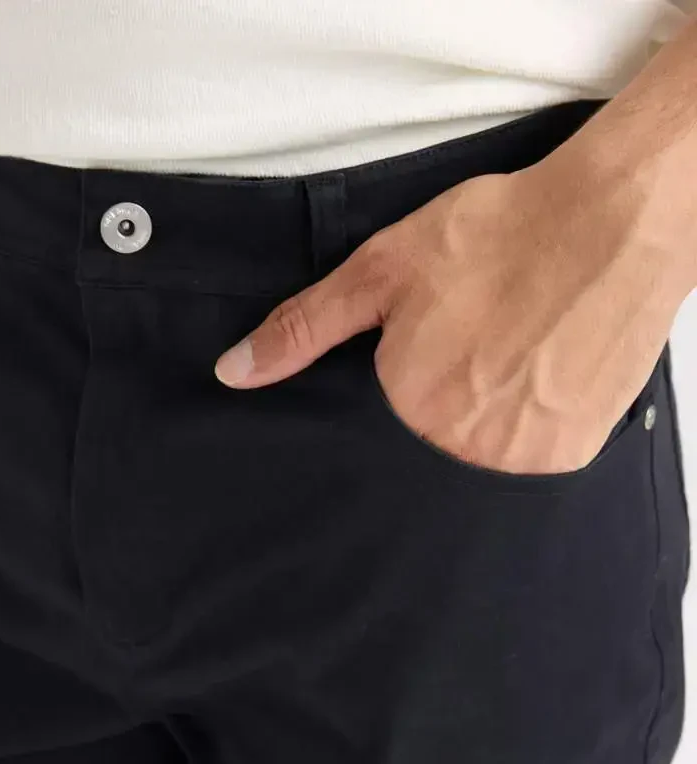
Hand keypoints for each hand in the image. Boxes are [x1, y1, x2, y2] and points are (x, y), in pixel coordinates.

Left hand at [214, 137, 684, 474]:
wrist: (612, 224)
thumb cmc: (497, 237)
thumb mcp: (381, 271)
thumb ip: (304, 329)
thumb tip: (232, 374)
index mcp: (409, 408)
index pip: (382, 429)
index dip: (407, 387)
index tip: (437, 353)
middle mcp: (463, 449)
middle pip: (434, 444)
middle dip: (448, 399)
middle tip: (479, 345)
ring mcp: (521, 458)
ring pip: (485, 454)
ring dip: (492, 416)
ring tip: (515, 354)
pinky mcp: (570, 455)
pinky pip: (533, 455)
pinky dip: (534, 422)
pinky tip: (543, 373)